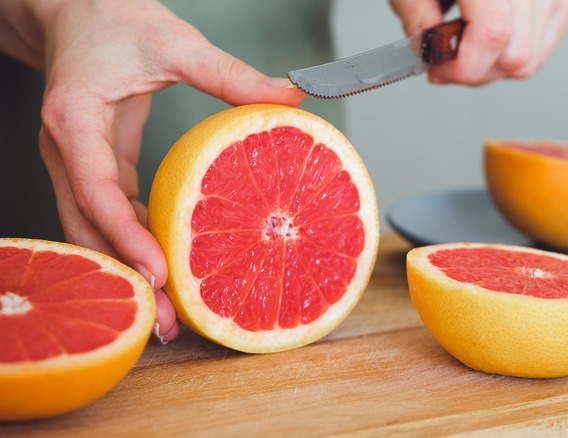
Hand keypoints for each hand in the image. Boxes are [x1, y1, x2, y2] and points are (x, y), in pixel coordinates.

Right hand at [11, 0, 304, 342]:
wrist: (70, 9)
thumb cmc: (112, 20)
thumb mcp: (174, 42)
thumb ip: (230, 74)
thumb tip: (290, 98)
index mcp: (76, 120)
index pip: (97, 190)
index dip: (126, 236)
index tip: (160, 271)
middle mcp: (65, 149)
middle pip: (89, 229)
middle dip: (126, 277)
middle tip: (167, 322)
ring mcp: (73, 162)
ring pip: (92, 231)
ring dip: (128, 272)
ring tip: (166, 316)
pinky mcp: (91, 166)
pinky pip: (106, 215)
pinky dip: (132, 245)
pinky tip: (164, 269)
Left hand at [389, 0, 567, 84]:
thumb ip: (416, 14)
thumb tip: (431, 55)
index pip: (492, 34)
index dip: (462, 66)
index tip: (436, 68)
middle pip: (515, 55)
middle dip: (474, 71)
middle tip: (445, 60)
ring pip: (530, 59)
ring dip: (492, 66)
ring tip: (466, 43)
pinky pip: (542, 48)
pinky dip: (511, 54)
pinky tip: (487, 40)